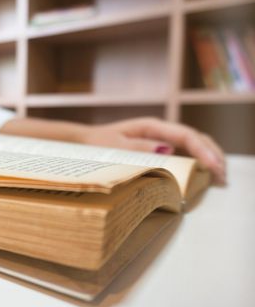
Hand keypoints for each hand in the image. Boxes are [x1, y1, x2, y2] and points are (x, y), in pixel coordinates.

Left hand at [78, 117, 225, 183]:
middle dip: (213, 155)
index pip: (186, 135)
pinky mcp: (157, 148)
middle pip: (195, 139)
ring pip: (193, 145)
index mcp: (151, 127)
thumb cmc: (96, 143)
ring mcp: (160, 139)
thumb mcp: (113, 146)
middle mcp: (159, 131)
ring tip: (220, 179)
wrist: (84, 141)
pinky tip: (204, 175)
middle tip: (223, 177)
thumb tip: (167, 150)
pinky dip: (197, 163)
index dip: (204, 150)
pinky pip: (183, 153)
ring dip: (209, 159)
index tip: (214, 167)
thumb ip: (137, 148)